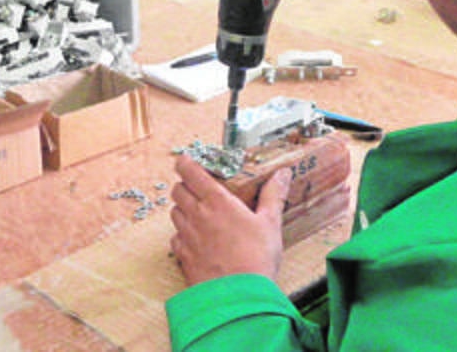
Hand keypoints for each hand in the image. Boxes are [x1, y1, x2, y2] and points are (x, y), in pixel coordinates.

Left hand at [169, 155, 292, 285]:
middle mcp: (197, 215)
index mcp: (217, 201)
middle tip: (195, 188)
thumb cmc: (256, 257)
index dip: (185, 164)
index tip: (185, 160)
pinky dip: (181, 235)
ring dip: (182, 208)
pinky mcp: (183, 256)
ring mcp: (187, 236)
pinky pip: (175, 239)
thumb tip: (282, 174)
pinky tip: (194, 239)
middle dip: (184, 185)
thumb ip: (273, 195)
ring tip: (196, 212)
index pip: (191, 173)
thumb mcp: (270, 223)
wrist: (238, 296)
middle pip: (178, 191)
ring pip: (174, 213)